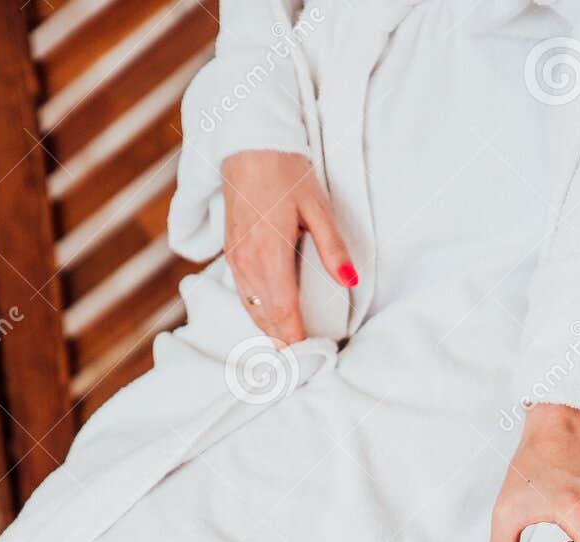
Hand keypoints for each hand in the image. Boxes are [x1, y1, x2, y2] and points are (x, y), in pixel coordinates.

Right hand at [221, 150, 357, 345]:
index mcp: (270, 255)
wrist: (247, 142)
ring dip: (271, 330)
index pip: (285, 314)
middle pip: (267, 319)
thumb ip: (332, 248)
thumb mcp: (317, 206)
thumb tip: (350, 280)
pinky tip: (272, 318)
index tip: (313, 357)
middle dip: (287, 342)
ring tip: (291, 348)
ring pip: (253, 310)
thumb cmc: (284, 169)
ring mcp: (235, 258)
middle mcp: (247, 262)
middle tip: (307, 361)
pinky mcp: (230, 252)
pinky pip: (244, 294)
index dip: (298, 340)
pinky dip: (258, 311)